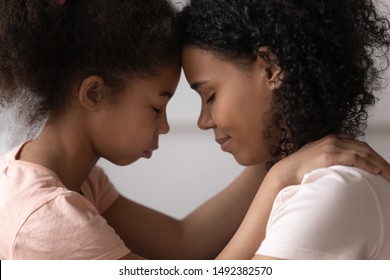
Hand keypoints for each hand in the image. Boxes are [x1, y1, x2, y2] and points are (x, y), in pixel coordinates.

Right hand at [270, 134, 389, 186]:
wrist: (285, 172)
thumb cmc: (300, 169)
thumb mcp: (317, 158)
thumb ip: (330, 156)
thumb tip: (342, 165)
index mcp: (331, 139)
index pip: (359, 145)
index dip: (374, 155)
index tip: (382, 166)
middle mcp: (333, 139)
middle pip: (364, 148)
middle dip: (380, 160)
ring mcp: (331, 146)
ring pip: (363, 152)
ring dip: (379, 164)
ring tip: (388, 175)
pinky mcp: (328, 155)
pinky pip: (354, 158)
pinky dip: (367, 164)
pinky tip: (376, 171)